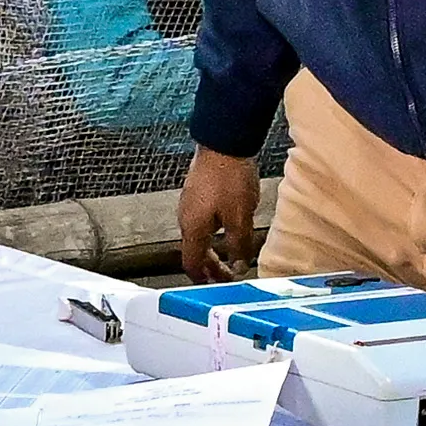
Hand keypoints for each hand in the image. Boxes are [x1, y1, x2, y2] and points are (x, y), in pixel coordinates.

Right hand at [177, 149, 261, 281]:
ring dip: (211, 249)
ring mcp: (188, 204)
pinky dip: (211, 233)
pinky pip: (199, 221)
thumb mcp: (240, 217)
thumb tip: (239, 265)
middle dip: (210, 266)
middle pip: (193, 252)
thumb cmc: (229, 177)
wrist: (222, 141)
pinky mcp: (195, 192)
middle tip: (227, 274)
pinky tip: (226, 228)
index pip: (191, 265)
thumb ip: (239, 244)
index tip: (221, 284)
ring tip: (230, 253)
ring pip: (196, 236)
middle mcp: (185, 218)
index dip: (205, 279)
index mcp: (193, 229)